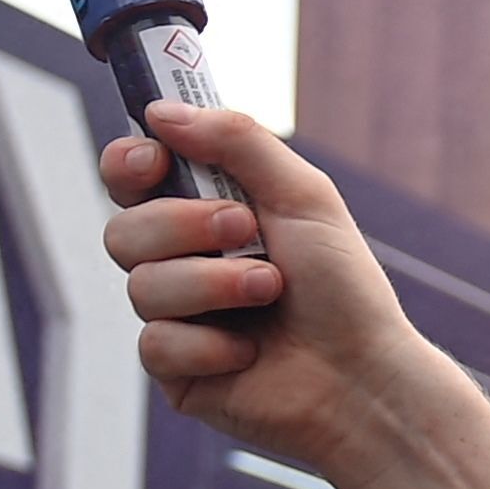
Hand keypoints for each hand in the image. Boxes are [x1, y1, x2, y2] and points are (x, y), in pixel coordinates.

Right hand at [98, 100, 457, 474]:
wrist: (367, 376)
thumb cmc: (345, 288)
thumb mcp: (304, 196)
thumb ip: (238, 142)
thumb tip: (160, 112)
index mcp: (205, 215)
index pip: (131, 178)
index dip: (127, 164)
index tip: (152, 158)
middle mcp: (183, 264)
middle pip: (122, 230)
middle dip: (182, 226)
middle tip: (246, 231)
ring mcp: (176, 320)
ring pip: (140, 286)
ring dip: (212, 284)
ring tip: (270, 291)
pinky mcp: (177, 373)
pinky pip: (156, 345)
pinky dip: (210, 345)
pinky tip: (250, 353)